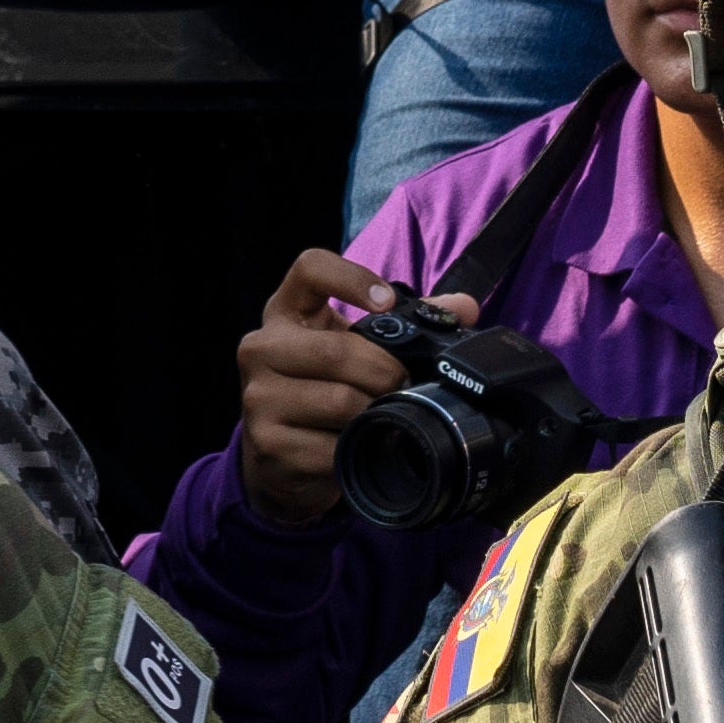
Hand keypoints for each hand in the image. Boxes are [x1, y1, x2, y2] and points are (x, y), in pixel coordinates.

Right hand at [226, 253, 408, 519]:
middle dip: (385, 371)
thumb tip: (465, 307)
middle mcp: (261, 348)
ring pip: (339, 401)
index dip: (352, 278)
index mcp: (284, 313)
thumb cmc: (321, 387)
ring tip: (385, 418)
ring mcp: (258, 397)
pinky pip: (331, 447)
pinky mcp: (266, 443)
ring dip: (376, 414)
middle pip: (336, 349)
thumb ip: (406, 323)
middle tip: (405, 385)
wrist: (277, 453)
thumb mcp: (350, 347)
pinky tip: (362, 448)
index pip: (310, 268)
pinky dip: (359, 450)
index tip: (387, 302)